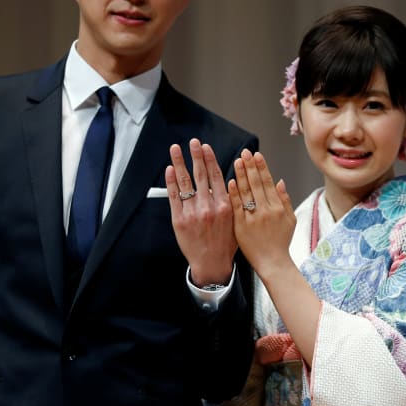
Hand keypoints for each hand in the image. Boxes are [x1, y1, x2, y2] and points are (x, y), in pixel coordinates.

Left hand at [166, 139, 236, 285]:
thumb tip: (226, 182)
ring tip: (175, 149)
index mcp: (224, 205)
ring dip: (180, 162)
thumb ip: (231, 201)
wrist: (211, 264)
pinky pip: (174, 197)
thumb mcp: (236, 220)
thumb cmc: (225, 243)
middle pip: (200, 175)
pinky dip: (172, 182)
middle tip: (193, 142)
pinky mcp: (179, 220)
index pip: (216, 176)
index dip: (210, 159)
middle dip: (196, 156)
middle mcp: (208, 207)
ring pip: (185, 182)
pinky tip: (170, 170)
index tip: (206, 147)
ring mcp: (192, 213)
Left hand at [228, 149, 295, 277]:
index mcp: (278, 207)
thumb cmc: (281, 243)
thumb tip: (280, 181)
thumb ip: (285, 200)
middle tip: (244, 152)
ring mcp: (253, 218)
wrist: (273, 263)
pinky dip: (234, 193)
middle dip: (250, 166)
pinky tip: (230, 181)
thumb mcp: (290, 220)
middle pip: (256, 183)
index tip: (256, 155)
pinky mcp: (241, 226)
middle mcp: (266, 210)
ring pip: (246, 192)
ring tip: (237, 161)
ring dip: (241, 175)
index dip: (262, 167)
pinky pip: (237, 207)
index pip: (268, 182)